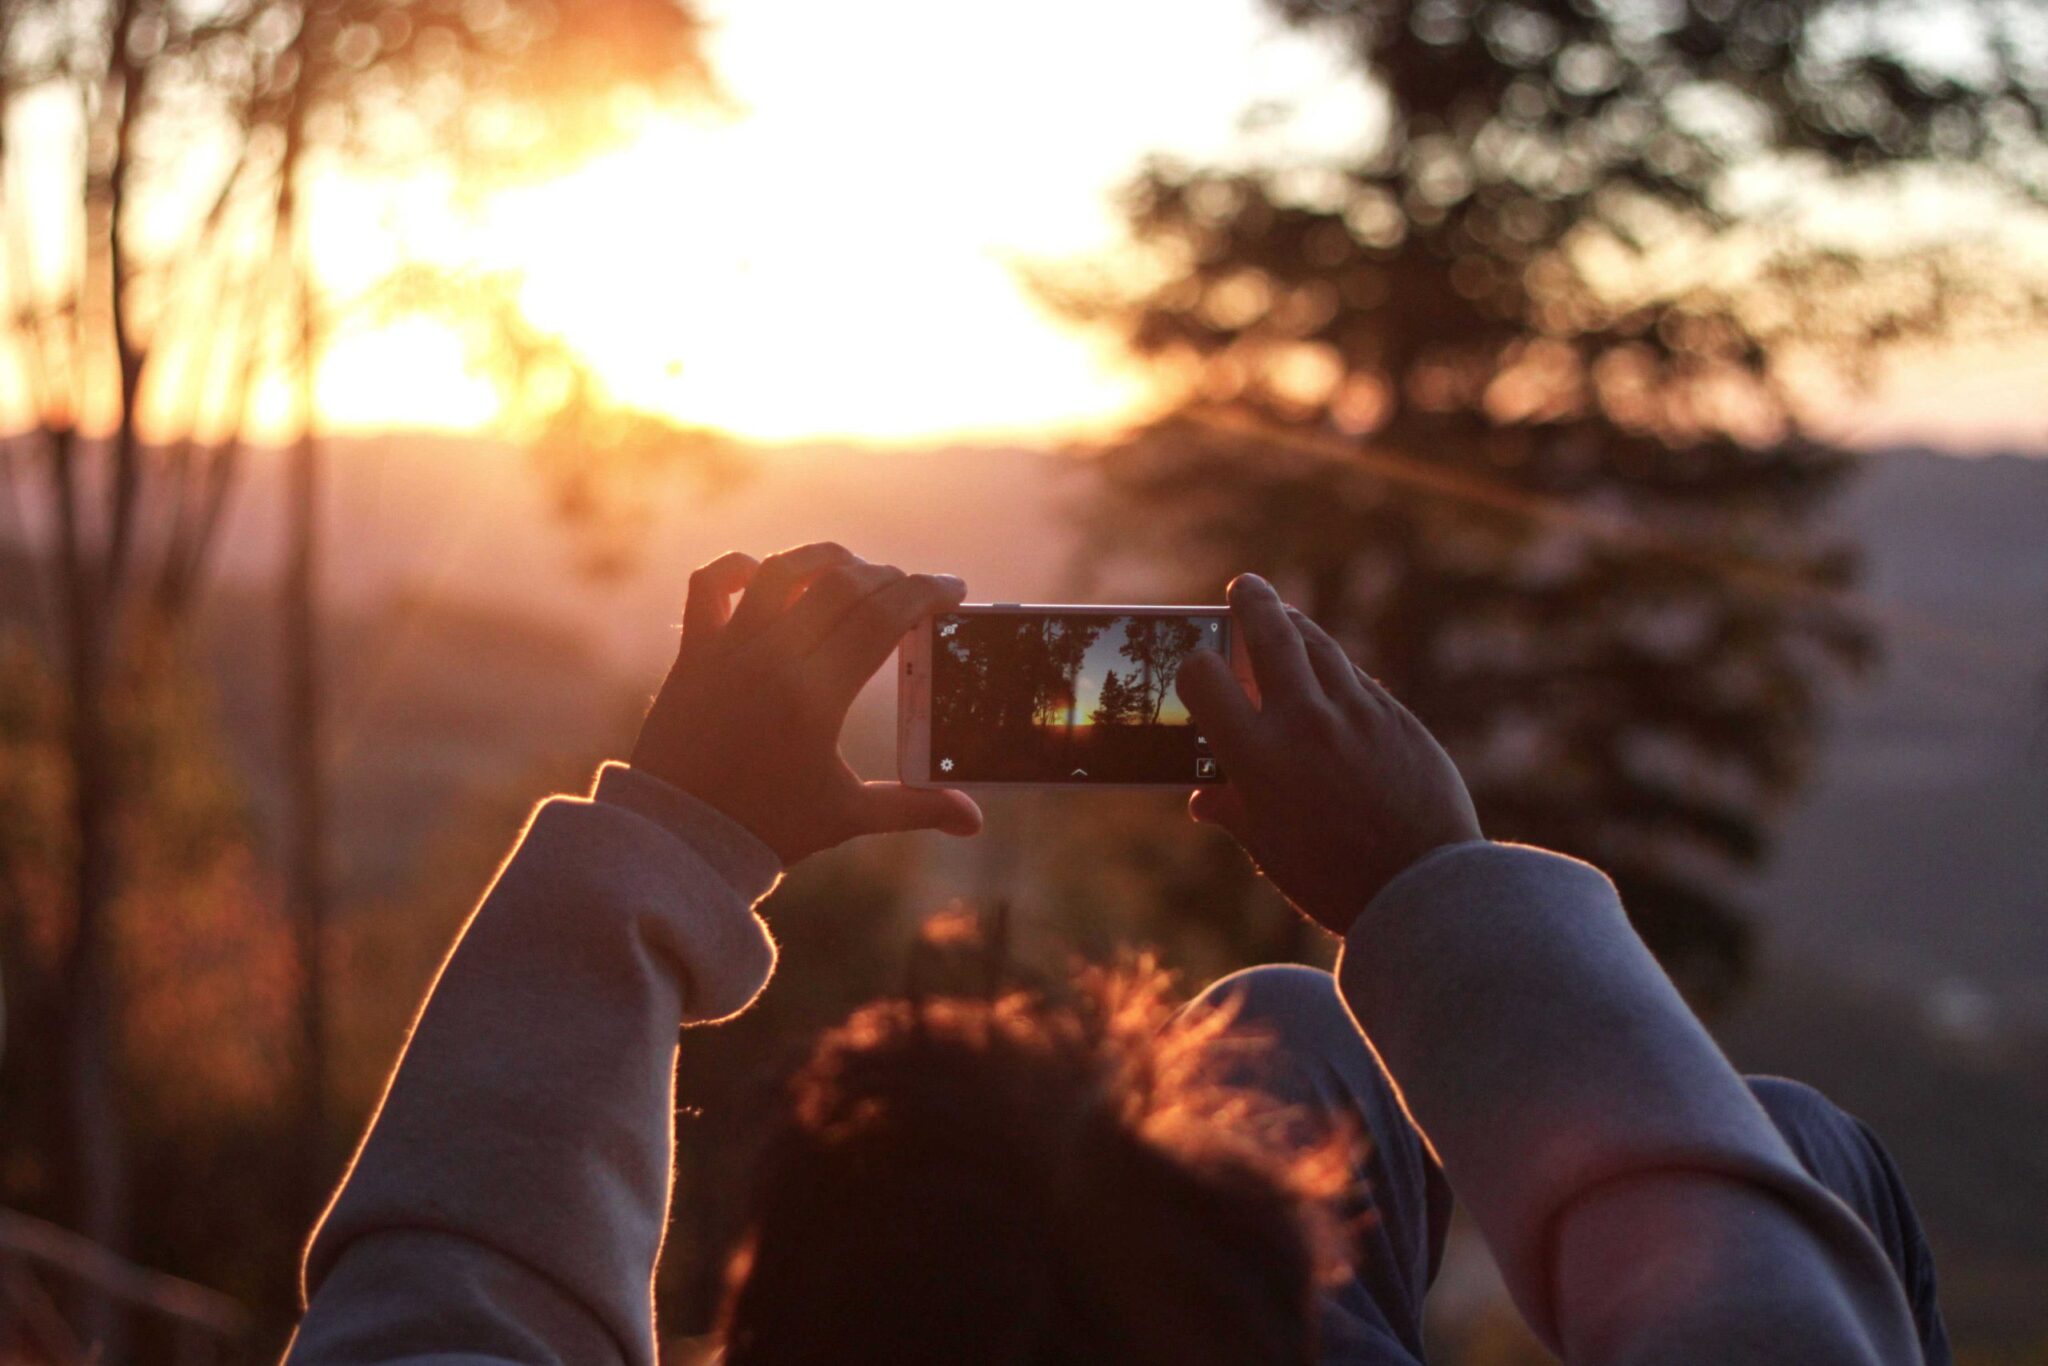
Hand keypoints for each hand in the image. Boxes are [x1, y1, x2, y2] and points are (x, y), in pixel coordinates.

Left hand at [631, 542, 982, 864]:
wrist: (676, 840)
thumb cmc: (765, 828)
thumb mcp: (846, 818)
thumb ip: (914, 808)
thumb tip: (974, 819)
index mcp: (817, 696)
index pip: (883, 617)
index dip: (926, 592)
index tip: (954, 587)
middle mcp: (772, 660)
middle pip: (844, 585)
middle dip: (891, 577)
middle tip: (914, 589)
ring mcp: (728, 650)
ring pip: (784, 571)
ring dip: (828, 558)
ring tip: (856, 568)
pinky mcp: (693, 652)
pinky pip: (710, 584)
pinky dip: (740, 567)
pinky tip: (769, 576)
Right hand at [1174, 574, 1480, 935]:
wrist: (1425, 892)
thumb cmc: (1334, 881)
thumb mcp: (1270, 850)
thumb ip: (1233, 810)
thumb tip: (1204, 797)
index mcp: (1257, 756)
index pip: (1204, 677)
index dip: (1194, 667)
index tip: (1197, 667)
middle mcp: (1303, 721)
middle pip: (1269, 633)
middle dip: (1252, 601)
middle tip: (1244, 587)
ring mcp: (1356, 713)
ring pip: (1319, 645)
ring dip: (1296, 624)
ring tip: (1284, 616)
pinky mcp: (1398, 719)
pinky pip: (1357, 678)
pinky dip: (1335, 668)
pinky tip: (1329, 672)